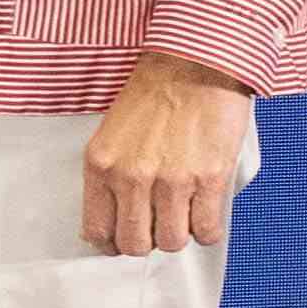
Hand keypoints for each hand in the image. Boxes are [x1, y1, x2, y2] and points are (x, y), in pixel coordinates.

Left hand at [82, 49, 251, 255]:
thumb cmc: (155, 92)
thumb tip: (123, 216)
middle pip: (135, 245)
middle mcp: (131, 178)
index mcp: (101, 165)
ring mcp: (172, 181)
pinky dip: (207, 229)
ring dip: (180, 234)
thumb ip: (113, 174)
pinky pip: (207, 230)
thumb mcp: (114, 132)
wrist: (195, 63)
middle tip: (158, 224)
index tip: (125, 237)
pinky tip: (206, 211)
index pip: (97, 231)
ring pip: (172, 242)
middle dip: (148, 240)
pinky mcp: (209, 179)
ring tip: (184, 213)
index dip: (113, 241)